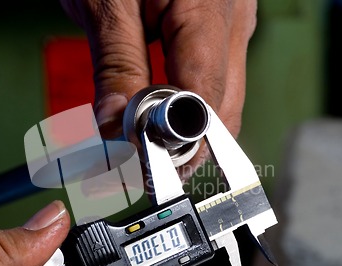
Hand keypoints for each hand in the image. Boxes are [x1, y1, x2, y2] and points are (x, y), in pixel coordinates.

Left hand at [61, 0, 256, 179]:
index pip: (203, 97)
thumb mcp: (106, 0)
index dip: (178, 143)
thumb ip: (116, 65)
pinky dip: (192, 105)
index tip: (149, 172)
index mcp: (209, 10)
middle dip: (189, 147)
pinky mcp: (224, 26)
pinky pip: (217, 78)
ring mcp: (235, 23)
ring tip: (153, 150)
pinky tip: (166, 116)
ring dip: (192, 130)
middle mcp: (235, 20)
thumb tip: (115, 129)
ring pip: (225, 97)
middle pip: (224, 107)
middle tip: (149, 171)